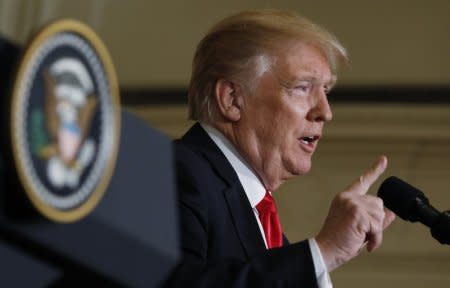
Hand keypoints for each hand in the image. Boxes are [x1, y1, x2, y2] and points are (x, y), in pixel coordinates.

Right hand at [315, 155, 395, 271]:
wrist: (326, 250)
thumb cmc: (338, 240)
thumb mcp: (358, 227)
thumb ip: (374, 219)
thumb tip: (390, 213)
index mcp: (345, 198)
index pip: (362, 181)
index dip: (375, 170)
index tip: (383, 159)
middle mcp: (348, 197)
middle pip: (378, 204)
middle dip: (375, 222)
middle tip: (361, 233)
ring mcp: (352, 203)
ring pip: (380, 215)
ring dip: (375, 231)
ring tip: (359, 237)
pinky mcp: (357, 213)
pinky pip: (378, 226)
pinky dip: (375, 238)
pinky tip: (362, 241)